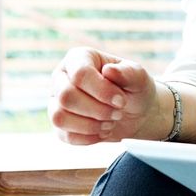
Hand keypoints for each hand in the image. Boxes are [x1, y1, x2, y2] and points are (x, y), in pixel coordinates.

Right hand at [48, 47, 163, 144]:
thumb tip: (109, 70)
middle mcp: (62, 77)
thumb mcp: (139, 78)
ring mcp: (57, 100)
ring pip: (60, 117)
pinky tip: (102, 132)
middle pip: (66, 97)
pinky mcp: (59, 124)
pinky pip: (64, 135)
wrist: (136, 112)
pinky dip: (88, 138)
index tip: (121, 101)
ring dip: (90, 126)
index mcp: (79, 58)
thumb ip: (128, 72)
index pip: (80, 74)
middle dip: (97, 110)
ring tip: (110, 123)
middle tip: (118, 113)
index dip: (102, 91)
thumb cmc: (134, 89)